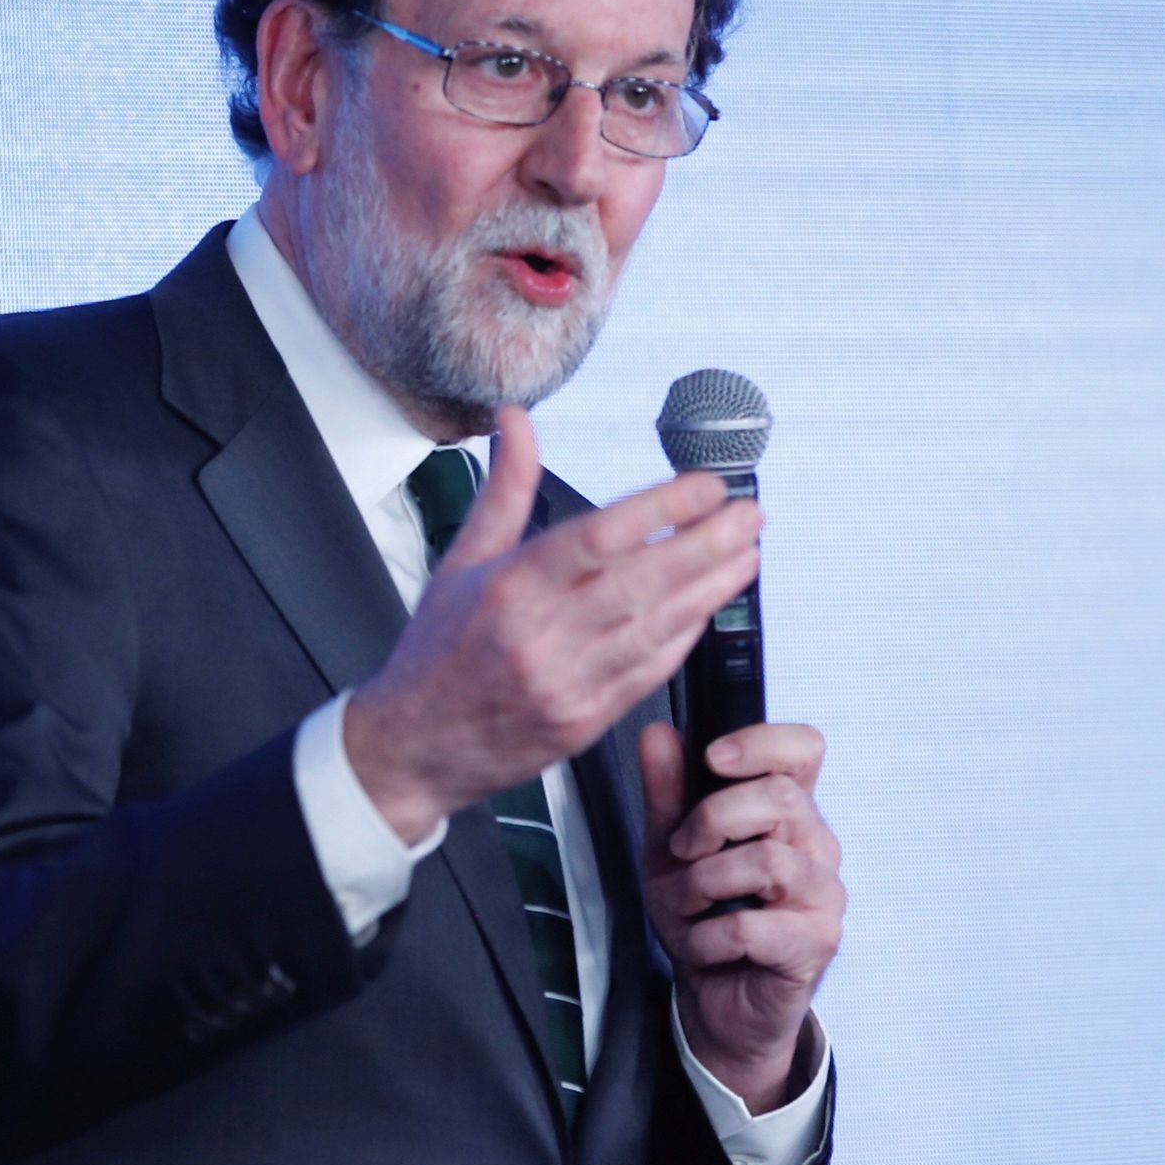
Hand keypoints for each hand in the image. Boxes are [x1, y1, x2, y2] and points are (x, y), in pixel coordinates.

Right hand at [346, 407, 763, 841]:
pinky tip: (708, 608)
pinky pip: (648, 674)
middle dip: (706, 545)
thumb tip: (517, 418)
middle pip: (642, 582)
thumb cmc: (435, 650)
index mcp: (509, 589)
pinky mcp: (584, 723)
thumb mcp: (460, 562)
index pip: (599, 538)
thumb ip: (504, 489)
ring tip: (747, 554)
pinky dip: (683, 638)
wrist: (413, 746)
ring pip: (655, 629)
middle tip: (751, 515)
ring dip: (710, 590)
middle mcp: (540, 637)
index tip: (706, 486)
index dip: (661, 509)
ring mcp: (566, 685)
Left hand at [639, 720, 843, 1113]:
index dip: (762, 742)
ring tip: (685, 906)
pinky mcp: (817, 944)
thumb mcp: (670, 848)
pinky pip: (753, 927)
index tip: (712, 757)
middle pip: (781, 797)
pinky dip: (708, 937)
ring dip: (704, 884)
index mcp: (788, 811)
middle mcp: (816, 846)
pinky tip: (702, 946)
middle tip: (681, 851)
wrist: (714, 1000)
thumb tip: (658, 732)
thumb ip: (667, 792)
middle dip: (711, 819)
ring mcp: (823, 895)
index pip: (804, 749)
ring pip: (768, 861)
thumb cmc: (703, 915)